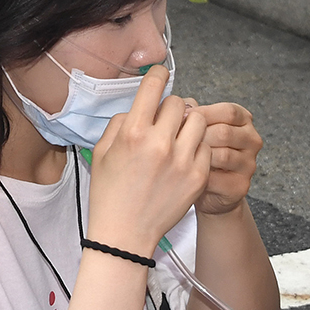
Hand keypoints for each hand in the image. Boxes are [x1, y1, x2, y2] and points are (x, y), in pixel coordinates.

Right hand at [88, 66, 210, 254]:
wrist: (125, 235)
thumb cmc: (109, 194)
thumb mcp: (102, 152)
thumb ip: (120, 122)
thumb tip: (138, 107)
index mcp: (133, 133)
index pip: (154, 87)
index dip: (158, 75)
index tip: (160, 75)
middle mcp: (160, 144)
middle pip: (179, 102)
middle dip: (171, 107)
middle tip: (165, 120)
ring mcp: (182, 161)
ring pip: (198, 121)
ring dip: (189, 123)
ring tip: (178, 136)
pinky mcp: (198, 177)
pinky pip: (206, 146)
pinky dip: (197, 147)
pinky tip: (184, 156)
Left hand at [189, 102, 261, 215]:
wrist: (208, 188)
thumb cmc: (200, 152)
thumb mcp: (199, 129)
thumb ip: (193, 114)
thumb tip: (181, 107)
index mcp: (244, 121)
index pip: (229, 112)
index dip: (204, 113)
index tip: (182, 117)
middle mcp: (252, 141)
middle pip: (225, 133)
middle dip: (198, 137)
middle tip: (178, 141)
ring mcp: (249, 165)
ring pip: (222, 156)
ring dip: (198, 156)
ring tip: (182, 157)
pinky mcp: (240, 186)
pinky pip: (216, 178)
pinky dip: (198, 175)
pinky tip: (187, 173)